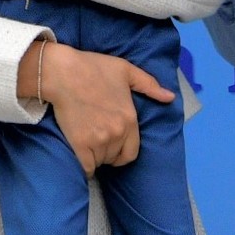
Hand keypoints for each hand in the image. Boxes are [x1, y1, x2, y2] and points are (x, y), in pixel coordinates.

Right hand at [38, 45, 174, 171]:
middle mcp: (117, 133)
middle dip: (107, 153)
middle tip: (97, 141)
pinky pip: (87, 167)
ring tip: (87, 143)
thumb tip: (170, 97)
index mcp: (130, 119)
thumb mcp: (126, 70)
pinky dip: (85, 165)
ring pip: (100, 162)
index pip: (131, 153)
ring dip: (95, 156)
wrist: (63, 73)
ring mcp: (99, 140)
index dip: (122, 152)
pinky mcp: (80, 144)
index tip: (113, 147)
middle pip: (114, 158)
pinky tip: (81, 155)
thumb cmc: (93, 68)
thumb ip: (149, 85)